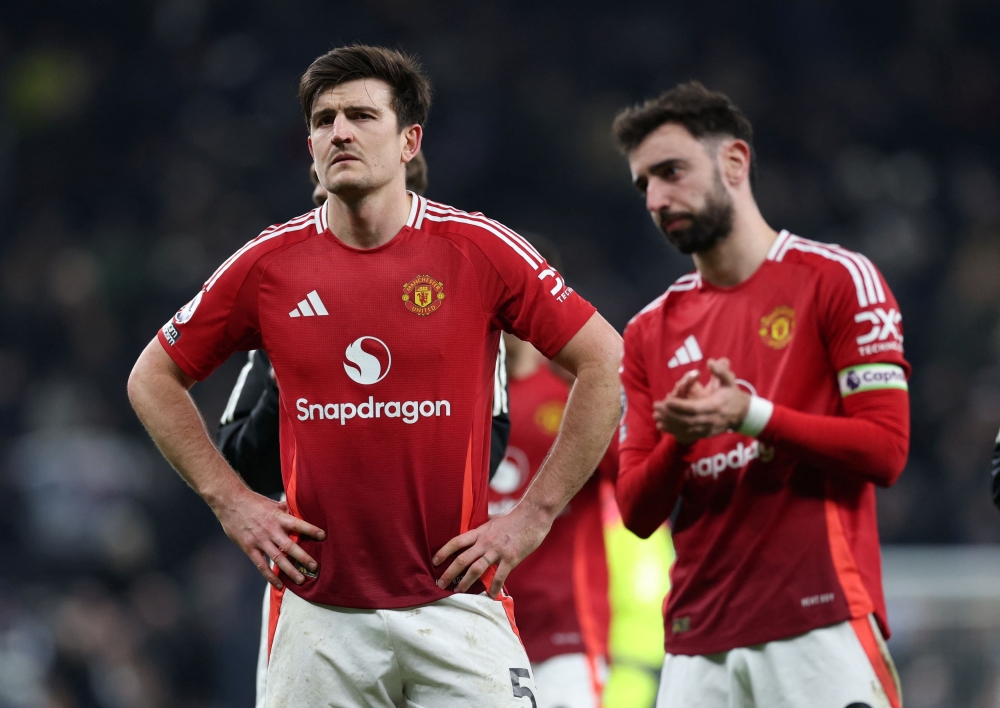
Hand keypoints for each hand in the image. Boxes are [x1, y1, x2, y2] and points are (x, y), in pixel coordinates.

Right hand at [213, 489, 325, 588]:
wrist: (230, 502)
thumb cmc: (253, 501)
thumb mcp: (271, 503)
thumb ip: (284, 508)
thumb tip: (295, 508)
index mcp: (278, 517)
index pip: (298, 524)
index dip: (311, 529)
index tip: (323, 536)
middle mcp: (271, 530)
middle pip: (290, 546)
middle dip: (303, 557)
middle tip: (315, 567)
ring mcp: (260, 540)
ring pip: (277, 558)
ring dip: (290, 570)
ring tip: (301, 580)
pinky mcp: (249, 548)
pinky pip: (261, 565)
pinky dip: (270, 576)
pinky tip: (279, 584)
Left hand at [432, 504, 552, 597]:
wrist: (533, 514)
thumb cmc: (515, 515)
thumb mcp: (494, 518)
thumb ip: (484, 526)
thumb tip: (475, 526)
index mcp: (480, 532)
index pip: (456, 542)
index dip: (443, 552)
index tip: (434, 561)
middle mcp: (485, 542)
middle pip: (462, 559)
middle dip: (449, 573)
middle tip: (440, 583)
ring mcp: (498, 551)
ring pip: (476, 569)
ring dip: (466, 582)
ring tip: (458, 591)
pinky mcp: (511, 558)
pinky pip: (500, 576)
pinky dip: (494, 587)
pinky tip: (490, 595)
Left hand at [654, 358, 750, 441]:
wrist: (742, 414)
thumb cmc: (732, 395)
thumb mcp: (729, 381)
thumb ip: (720, 371)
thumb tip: (710, 361)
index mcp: (714, 406)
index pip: (694, 408)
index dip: (680, 406)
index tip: (667, 400)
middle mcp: (710, 420)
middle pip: (686, 420)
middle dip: (670, 414)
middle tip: (656, 406)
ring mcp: (707, 429)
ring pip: (685, 429)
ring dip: (669, 423)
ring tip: (656, 415)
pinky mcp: (704, 434)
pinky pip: (687, 435)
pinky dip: (673, 431)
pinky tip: (662, 426)